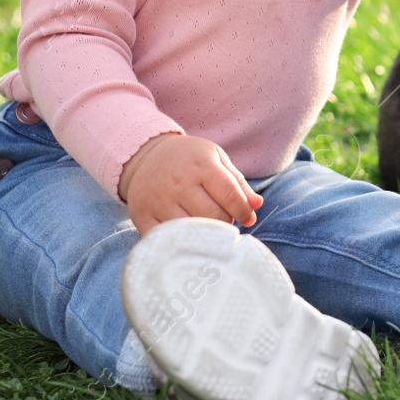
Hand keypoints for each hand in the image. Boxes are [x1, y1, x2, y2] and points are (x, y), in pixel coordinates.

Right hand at [119, 133, 262, 235]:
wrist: (146, 156)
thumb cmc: (189, 160)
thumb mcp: (216, 159)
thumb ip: (238, 183)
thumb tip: (256, 205)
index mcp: (201, 165)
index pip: (230, 195)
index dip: (243, 211)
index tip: (247, 218)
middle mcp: (178, 182)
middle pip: (213, 217)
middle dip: (226, 224)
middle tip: (225, 221)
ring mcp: (158, 201)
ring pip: (192, 231)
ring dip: (207, 235)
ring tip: (209, 228)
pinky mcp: (142, 216)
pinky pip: (166, 240)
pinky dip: (181, 244)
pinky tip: (188, 238)